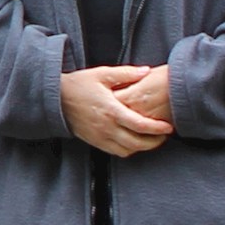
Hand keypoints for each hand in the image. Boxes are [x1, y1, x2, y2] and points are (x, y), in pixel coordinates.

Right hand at [59, 65, 175, 157]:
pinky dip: (129, 150)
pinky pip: (117, 152)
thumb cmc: (79, 84)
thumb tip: (147, 71)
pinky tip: (134, 141)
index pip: (140, 125)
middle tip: (164, 135)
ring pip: (128, 150)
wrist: (55, 98)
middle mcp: (106, 127)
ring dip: (142, 147)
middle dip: (155, 141)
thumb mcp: (102, 74)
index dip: (157, 129)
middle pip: (137, 143)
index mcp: (111, 110)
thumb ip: (126, 73)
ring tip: (151, 138)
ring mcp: (100, 136)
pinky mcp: (95, 141)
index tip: (169, 127)